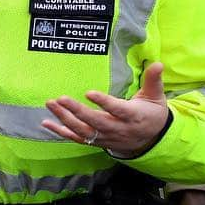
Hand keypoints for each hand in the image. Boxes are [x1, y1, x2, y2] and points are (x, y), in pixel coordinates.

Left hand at [42, 61, 168, 155]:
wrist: (151, 140)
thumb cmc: (151, 114)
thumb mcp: (155, 97)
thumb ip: (153, 80)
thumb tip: (158, 63)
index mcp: (133, 116)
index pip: (117, 110)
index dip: (104, 103)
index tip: (89, 93)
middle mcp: (118, 129)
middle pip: (96, 122)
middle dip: (77, 111)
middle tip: (60, 98)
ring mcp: (106, 137)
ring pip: (83, 131)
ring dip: (64, 119)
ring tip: (51, 104)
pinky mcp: (97, 142)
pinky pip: (77, 139)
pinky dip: (61, 132)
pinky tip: (46, 123)